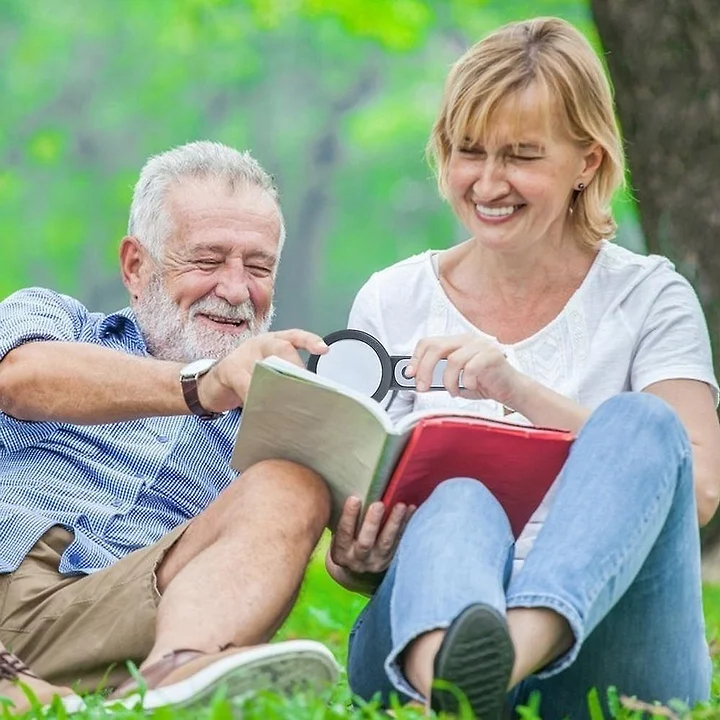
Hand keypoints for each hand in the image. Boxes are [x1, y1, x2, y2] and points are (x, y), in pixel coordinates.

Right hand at [198, 329, 326, 411]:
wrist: (213, 385)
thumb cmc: (247, 380)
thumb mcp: (267, 376)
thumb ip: (284, 379)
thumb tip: (307, 399)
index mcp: (274, 343)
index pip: (295, 336)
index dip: (310, 341)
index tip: (324, 350)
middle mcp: (261, 344)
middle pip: (282, 348)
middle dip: (295, 367)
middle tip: (305, 387)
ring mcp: (244, 354)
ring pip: (265, 364)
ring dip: (277, 384)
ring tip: (289, 400)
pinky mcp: (229, 369)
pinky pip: (244, 381)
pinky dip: (253, 394)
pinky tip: (259, 405)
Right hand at [326, 497, 414, 592]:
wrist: (356, 572)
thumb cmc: (345, 544)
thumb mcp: (339, 538)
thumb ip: (344, 522)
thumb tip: (351, 491)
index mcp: (341, 552)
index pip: (344, 533)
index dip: (349, 516)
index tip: (354, 498)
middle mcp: (358, 559)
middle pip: (366, 542)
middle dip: (372, 522)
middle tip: (379, 504)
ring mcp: (376, 561)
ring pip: (387, 543)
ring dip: (394, 523)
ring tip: (400, 506)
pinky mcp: (390, 559)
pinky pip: (400, 541)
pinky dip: (405, 525)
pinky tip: (411, 509)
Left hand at [405, 334, 525, 406]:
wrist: (512, 390)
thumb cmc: (485, 383)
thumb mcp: (456, 378)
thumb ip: (438, 376)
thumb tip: (417, 380)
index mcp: (458, 341)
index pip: (429, 342)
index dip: (416, 358)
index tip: (410, 374)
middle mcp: (468, 339)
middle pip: (436, 347)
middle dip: (424, 370)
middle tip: (422, 387)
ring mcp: (481, 345)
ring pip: (452, 360)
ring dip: (448, 381)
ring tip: (454, 391)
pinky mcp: (492, 355)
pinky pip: (470, 368)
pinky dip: (466, 382)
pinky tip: (469, 387)